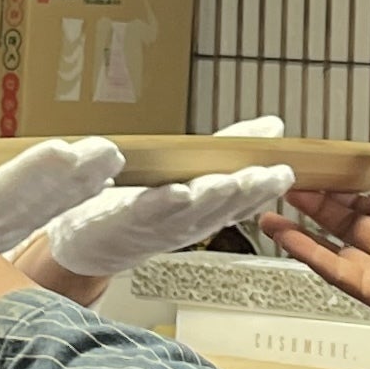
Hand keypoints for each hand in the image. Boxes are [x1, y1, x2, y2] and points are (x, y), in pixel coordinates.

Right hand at [0, 136, 123, 249]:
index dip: (33, 169)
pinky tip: (102, 186)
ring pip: (46, 207)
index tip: (64, 151)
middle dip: (74, 177)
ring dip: (81, 187)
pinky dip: (75, 199)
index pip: (2, 185)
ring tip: (115, 167)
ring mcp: (0, 226)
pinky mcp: (9, 225)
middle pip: (35, 198)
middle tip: (109, 154)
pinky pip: (47, 214)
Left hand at [23, 115, 290, 295]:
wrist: (86, 242)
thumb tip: (273, 126)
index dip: (263, 188)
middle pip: (218, 207)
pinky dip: (158, 204)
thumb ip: (230, 149)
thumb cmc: (141, 206)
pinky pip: (140, 215)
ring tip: (226, 181)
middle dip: (243, 192)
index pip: (241, 200)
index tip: (283, 172)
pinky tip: (175, 191)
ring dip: (208, 198)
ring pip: (186, 214)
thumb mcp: (191, 172)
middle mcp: (183, 223)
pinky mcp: (118, 224)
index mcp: (203, 211)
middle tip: (267, 175)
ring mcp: (152, 227)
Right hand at [268, 138, 369, 359]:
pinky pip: (334, 269)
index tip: (317, 171)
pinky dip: (307, 252)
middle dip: (315, 202)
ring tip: (273, 211)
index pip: (366, 198)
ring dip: (302, 230)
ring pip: (332, 245)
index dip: (340, 185)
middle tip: (287, 185)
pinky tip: (287, 236)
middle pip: (345, 219)